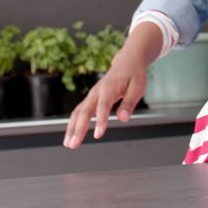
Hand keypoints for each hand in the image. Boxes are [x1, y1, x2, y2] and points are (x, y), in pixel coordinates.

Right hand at [63, 23, 160, 148]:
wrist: (127, 62)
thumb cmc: (134, 75)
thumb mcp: (138, 87)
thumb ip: (129, 103)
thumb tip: (123, 119)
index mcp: (109, 87)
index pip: (103, 106)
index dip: (100, 121)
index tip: (98, 135)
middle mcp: (97, 91)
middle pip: (84, 111)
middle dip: (78, 129)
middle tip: (74, 145)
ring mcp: (92, 95)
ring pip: (78, 112)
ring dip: (72, 128)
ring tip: (68, 144)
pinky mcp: (91, 99)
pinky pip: (79, 112)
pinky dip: (74, 124)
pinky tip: (71, 136)